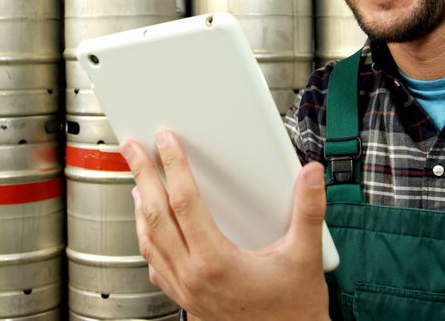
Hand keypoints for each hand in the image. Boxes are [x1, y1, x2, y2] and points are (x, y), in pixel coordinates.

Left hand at [120, 129, 330, 320]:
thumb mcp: (305, 257)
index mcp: (217, 261)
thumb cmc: (293, 312)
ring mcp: (186, 291)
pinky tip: (149, 231)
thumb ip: (309, 212)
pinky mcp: (186, 301)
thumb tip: (311, 176)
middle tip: (133, 149)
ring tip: (137, 182)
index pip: (185, 202)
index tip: (166, 142)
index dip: (174, 166)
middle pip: (156, 216)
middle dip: (142, 176)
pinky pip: (156, 267)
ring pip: (149, 242)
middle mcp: (194, 277)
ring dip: (140, 208)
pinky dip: (147, 241)